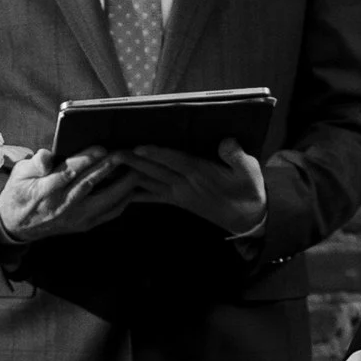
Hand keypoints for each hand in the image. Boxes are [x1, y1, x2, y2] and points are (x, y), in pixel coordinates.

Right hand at [0, 148, 138, 241]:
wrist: (17, 225)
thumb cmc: (20, 192)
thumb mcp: (19, 174)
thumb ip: (35, 163)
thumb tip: (47, 155)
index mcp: (43, 191)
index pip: (68, 173)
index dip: (86, 160)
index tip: (101, 148)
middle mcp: (61, 206)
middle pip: (90, 185)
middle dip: (109, 168)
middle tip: (125, 153)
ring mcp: (74, 218)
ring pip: (103, 201)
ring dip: (122, 185)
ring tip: (136, 169)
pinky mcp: (83, 225)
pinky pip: (107, 214)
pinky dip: (122, 202)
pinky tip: (132, 189)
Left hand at [116, 139, 265, 236]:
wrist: (249, 219)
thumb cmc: (249, 191)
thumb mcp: (250, 172)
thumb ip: (236, 156)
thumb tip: (226, 141)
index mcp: (202, 175)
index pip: (176, 162)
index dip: (157, 154)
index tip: (138, 148)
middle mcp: (186, 186)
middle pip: (155, 172)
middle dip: (133, 163)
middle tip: (112, 154)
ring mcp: (179, 195)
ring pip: (150, 183)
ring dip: (130, 175)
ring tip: (110, 168)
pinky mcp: (178, 202)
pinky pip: (153, 197)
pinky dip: (136, 194)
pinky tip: (120, 192)